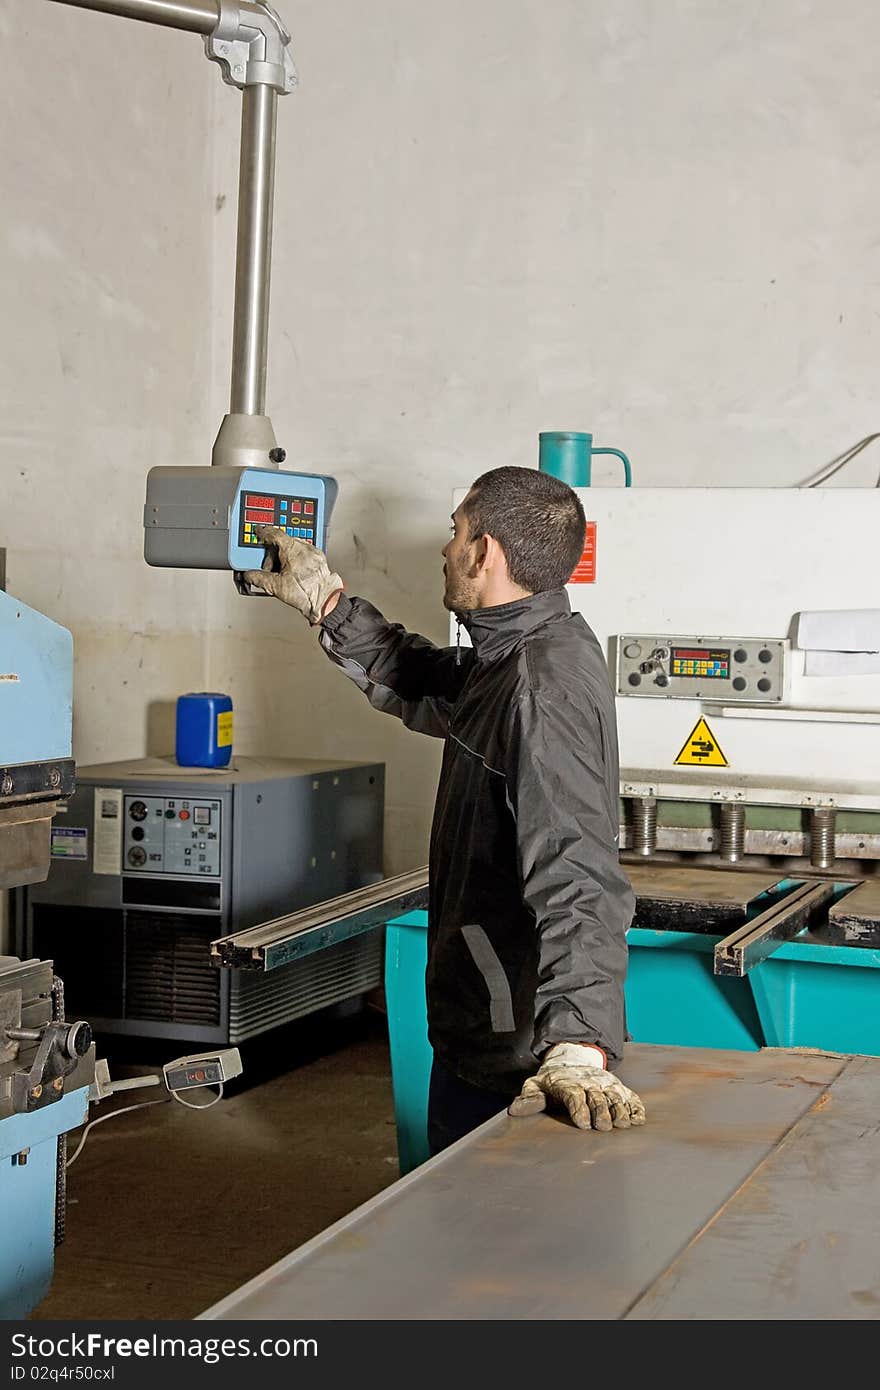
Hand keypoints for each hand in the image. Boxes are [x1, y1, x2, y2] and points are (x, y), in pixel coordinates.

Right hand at [241, 526, 343, 622]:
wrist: (324, 602)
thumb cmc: (306, 593)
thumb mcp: (276, 586)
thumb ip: (259, 578)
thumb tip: (250, 575)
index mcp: (292, 549)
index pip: (275, 534)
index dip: (264, 533)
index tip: (259, 532)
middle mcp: (304, 548)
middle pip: (283, 543)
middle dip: (273, 555)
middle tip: (268, 567)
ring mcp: (313, 553)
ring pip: (294, 549)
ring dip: (285, 558)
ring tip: (281, 574)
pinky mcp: (319, 560)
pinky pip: (304, 554)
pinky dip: (295, 560)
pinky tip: (292, 573)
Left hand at [508, 1042, 646, 1131]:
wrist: (572, 1059)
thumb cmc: (552, 1080)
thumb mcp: (535, 1084)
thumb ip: (528, 1097)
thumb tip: (515, 1109)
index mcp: (568, 1083)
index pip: (574, 1095)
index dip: (578, 1108)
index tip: (582, 1124)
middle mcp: (589, 1082)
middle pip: (596, 1097)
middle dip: (600, 1112)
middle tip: (603, 1127)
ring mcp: (605, 1084)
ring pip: (615, 1096)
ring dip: (620, 1110)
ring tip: (622, 1124)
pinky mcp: (617, 1087)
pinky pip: (629, 1096)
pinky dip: (635, 1106)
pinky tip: (637, 1119)